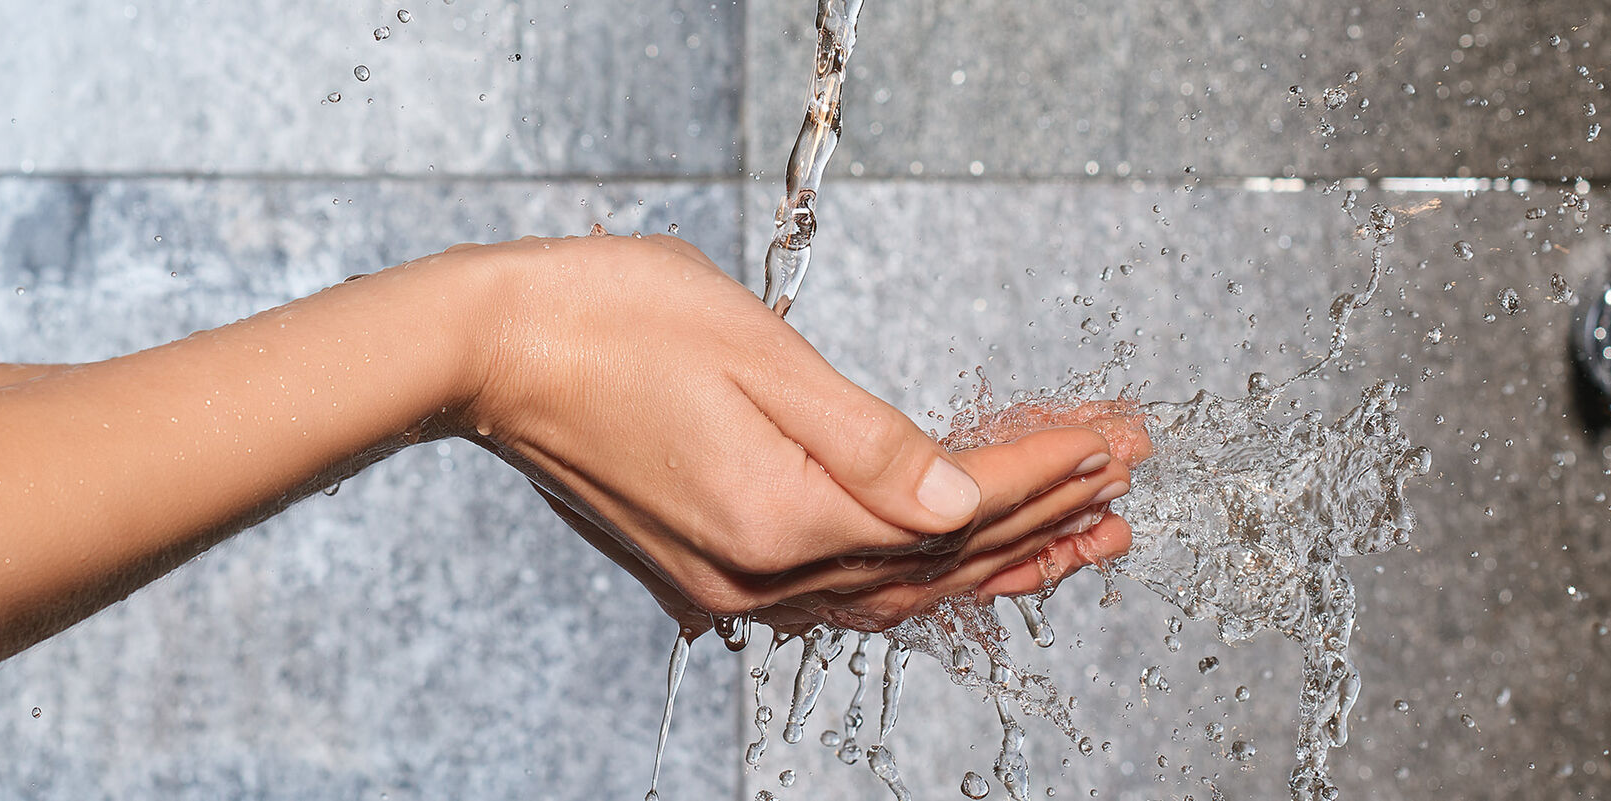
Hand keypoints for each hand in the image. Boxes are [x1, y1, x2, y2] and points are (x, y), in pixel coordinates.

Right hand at [440, 233, 1137, 631]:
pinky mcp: (700, 570)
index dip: (1041, 477)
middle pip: (931, 565)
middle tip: (1119, 499)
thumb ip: (869, 440)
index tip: (1110, 446)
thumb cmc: (609, 322)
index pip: (948, 507)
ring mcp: (724, 583)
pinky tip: (941, 566)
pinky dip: (906, 577)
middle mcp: (754, 574)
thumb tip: (962, 500)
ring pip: (887, 592)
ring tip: (1068, 545)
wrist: (490, 352)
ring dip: (985, 568)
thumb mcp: (758, 355)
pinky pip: (832, 594)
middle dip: (1038, 529)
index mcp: (778, 517)